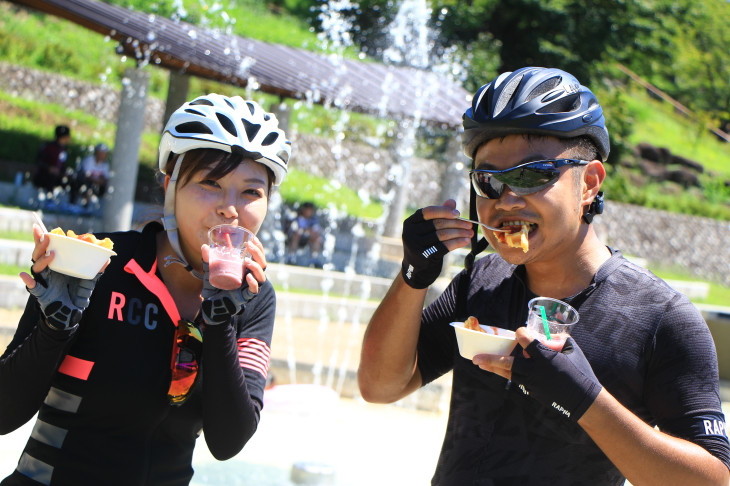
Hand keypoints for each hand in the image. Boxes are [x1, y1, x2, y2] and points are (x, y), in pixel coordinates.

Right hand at [20, 225, 104, 330]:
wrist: (72, 313)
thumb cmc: (77, 294)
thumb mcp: (89, 281)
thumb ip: (96, 271)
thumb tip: (107, 259)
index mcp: (56, 265)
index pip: (47, 249)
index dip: (43, 239)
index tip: (41, 227)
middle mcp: (48, 271)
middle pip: (39, 255)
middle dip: (41, 245)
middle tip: (47, 236)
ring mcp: (44, 282)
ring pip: (37, 268)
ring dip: (42, 260)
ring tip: (51, 254)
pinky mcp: (42, 294)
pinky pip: (33, 288)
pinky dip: (29, 282)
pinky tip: (25, 276)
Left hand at [200, 237, 265, 324]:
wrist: (211, 304)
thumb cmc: (214, 287)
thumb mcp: (210, 272)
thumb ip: (208, 260)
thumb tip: (204, 246)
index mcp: (246, 269)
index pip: (258, 257)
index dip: (259, 247)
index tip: (253, 238)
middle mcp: (250, 277)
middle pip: (262, 264)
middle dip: (258, 254)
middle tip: (250, 246)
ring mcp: (249, 287)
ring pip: (261, 276)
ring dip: (256, 267)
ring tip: (247, 261)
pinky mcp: (246, 296)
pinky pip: (254, 290)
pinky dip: (253, 283)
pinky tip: (248, 276)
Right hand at [400, 199, 472, 288]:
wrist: (416, 271)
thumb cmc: (424, 247)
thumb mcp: (428, 231)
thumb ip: (439, 216)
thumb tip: (451, 201)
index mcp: (410, 222)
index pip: (428, 212)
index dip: (444, 211)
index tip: (458, 214)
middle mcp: (410, 232)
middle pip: (437, 224)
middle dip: (456, 224)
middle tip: (469, 225)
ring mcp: (415, 245)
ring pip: (442, 235)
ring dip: (459, 233)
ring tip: (470, 233)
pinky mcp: (422, 256)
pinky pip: (443, 247)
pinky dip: (456, 243)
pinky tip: (465, 241)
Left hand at [473, 328, 601, 420]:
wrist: (584, 401)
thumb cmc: (581, 373)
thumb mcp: (573, 352)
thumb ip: (559, 341)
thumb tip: (551, 335)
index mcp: (546, 357)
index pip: (526, 341)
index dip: (521, 334)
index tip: (519, 333)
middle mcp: (535, 371)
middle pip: (508, 364)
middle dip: (491, 360)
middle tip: (475, 358)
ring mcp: (533, 384)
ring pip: (508, 374)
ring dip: (493, 368)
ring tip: (480, 363)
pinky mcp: (533, 392)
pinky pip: (519, 381)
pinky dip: (510, 375)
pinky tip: (501, 370)